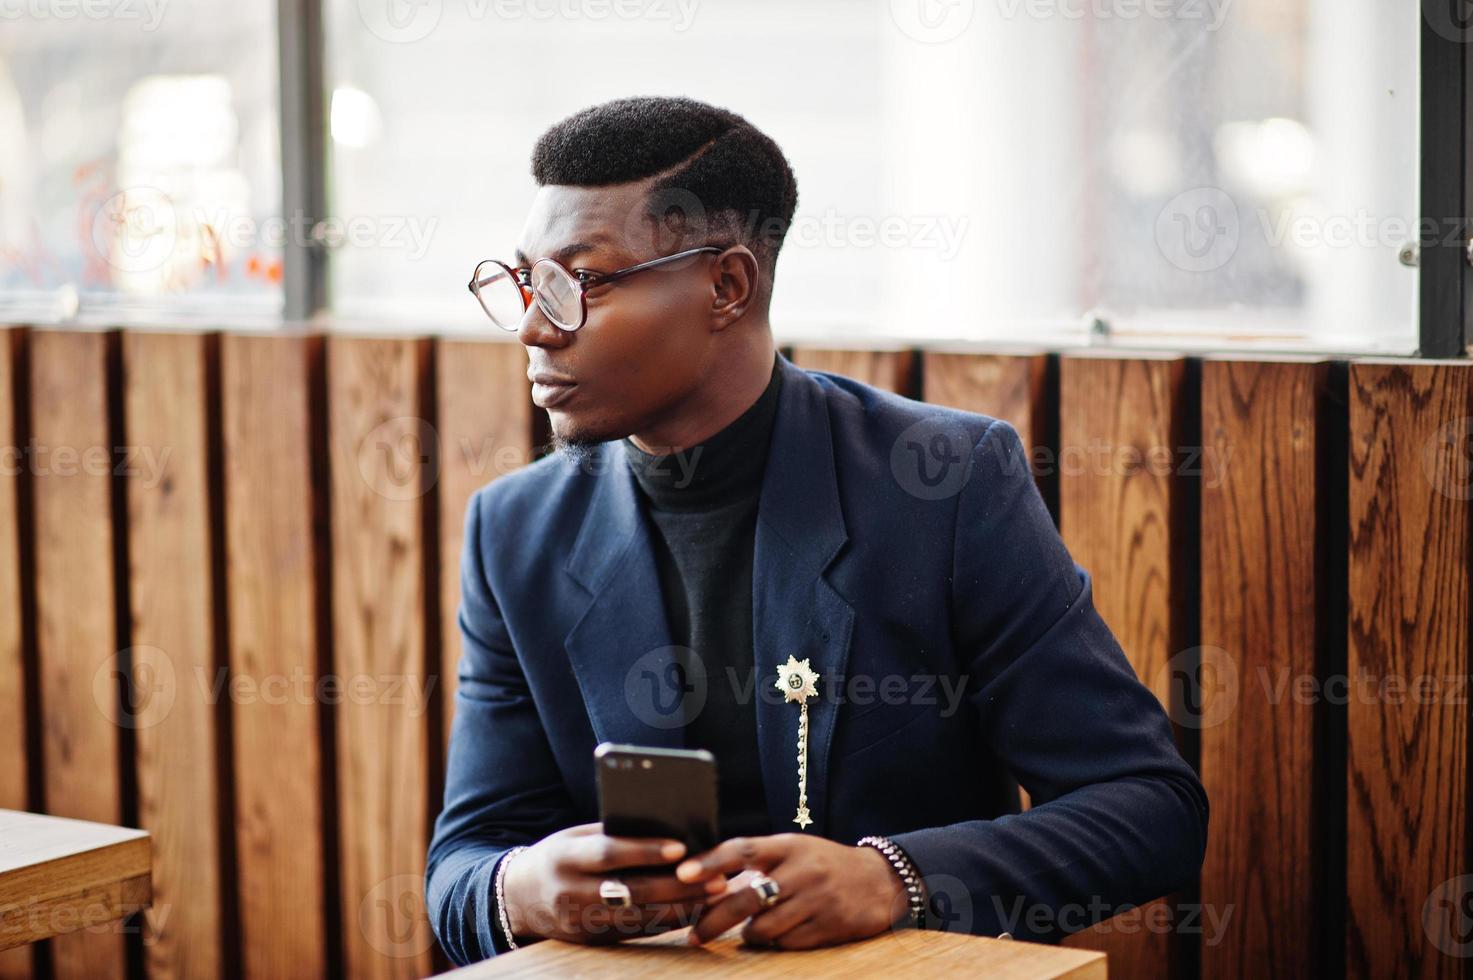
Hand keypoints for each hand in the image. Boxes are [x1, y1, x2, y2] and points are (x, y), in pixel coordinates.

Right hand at [502, 823, 728, 944]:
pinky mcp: (591, 941)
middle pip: (630, 891)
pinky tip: (694, 911)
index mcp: (563, 858)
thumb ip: (611, 832)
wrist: (519, 898)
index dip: (644, 850)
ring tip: (714, 895)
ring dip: (681, 907)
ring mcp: (580, 923)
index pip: (608, 854)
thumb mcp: (574, 837)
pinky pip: (635, 933)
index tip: (681, 846)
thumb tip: (663, 824)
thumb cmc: (558, 856)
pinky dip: (667, 922)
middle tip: (715, 877)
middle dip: (677, 885)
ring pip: (638, 918)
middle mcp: (570, 893)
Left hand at [675, 834, 908, 948]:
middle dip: (714, 920)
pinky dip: (776, 943)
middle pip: (747, 898)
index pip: (743, 849)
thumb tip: (705, 884)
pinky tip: (778, 935)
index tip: (682, 873)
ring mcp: (817, 899)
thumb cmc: (823, 865)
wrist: (880, 880)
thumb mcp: (793, 852)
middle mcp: (803, 870)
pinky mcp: (830, 926)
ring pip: (765, 927)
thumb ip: (755, 865)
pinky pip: (788, 943)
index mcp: (789, 846)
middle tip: (694, 935)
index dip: (710, 862)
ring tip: (748, 931)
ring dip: (749, 934)